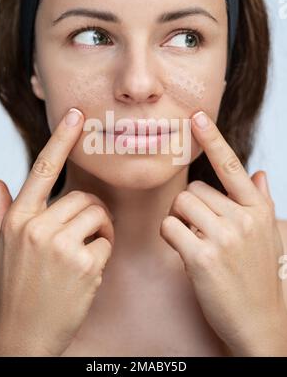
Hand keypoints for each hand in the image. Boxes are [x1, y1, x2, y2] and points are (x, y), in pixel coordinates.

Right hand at [0, 108, 113, 356]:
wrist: (21, 336)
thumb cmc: (12, 289)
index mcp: (18, 218)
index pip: (42, 169)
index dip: (61, 139)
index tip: (76, 116)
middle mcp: (37, 226)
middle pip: (84, 198)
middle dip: (90, 215)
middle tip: (81, 238)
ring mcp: (60, 245)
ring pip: (98, 215)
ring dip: (98, 232)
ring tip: (82, 254)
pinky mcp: (83, 263)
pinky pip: (106, 242)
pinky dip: (102, 254)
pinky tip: (86, 272)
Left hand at [160, 110, 286, 356]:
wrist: (261, 321)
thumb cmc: (259, 275)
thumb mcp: (268, 235)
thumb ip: (261, 202)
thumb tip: (260, 174)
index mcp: (258, 209)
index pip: (231, 167)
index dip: (213, 139)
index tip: (198, 116)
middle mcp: (243, 218)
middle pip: (194, 190)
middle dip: (190, 208)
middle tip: (201, 231)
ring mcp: (224, 237)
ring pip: (179, 206)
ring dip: (179, 222)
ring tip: (195, 242)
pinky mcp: (202, 256)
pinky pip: (169, 227)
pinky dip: (171, 237)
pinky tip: (185, 253)